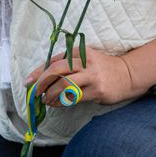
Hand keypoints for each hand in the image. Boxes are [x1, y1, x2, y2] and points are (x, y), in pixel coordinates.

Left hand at [25, 49, 142, 106]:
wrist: (127, 75)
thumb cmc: (100, 68)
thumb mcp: (84, 60)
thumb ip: (66, 65)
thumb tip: (40, 78)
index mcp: (78, 52)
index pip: (53, 61)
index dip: (38, 73)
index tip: (28, 82)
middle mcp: (84, 62)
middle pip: (56, 70)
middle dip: (41, 82)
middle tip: (35, 92)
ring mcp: (92, 76)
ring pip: (63, 85)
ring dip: (50, 94)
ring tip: (46, 100)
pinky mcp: (97, 90)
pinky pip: (74, 98)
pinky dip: (62, 102)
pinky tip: (58, 104)